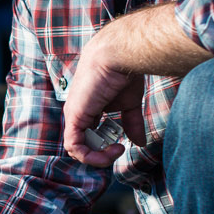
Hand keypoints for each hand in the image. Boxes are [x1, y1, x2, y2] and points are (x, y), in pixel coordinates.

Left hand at [60, 3, 212, 165]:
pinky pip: (74, 146)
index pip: (88, 137)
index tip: (121, 146)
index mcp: (88, 110)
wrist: (117, 56)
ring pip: (76, 149)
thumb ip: (131, 124)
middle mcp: (77, 113)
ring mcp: (73, 115)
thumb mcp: (129, 104)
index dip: (103, 147)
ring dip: (98, 157)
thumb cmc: (123, 72)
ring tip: (116, 150)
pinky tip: (110, 151)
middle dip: (101, 154)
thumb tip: (140, 143)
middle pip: (82, 145)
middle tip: (118, 149)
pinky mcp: (74, 116)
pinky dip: (91, 155)